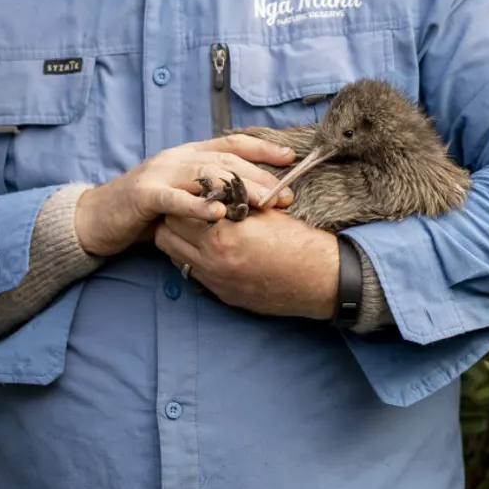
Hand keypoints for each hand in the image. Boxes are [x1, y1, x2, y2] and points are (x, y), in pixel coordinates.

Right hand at [75, 134, 296, 256]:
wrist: (97, 218)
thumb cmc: (148, 209)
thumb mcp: (184, 192)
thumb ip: (212, 188)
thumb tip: (254, 196)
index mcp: (189, 154)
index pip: (232, 144)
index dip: (262, 150)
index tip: (291, 158)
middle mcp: (177, 157)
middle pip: (226, 160)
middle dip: (259, 176)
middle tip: (284, 194)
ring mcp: (160, 173)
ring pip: (205, 174)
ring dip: (238, 188)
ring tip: (263, 203)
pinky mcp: (144, 194)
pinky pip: (175, 198)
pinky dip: (198, 205)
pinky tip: (219, 212)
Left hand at [154, 208, 340, 319]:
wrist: (320, 279)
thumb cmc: (299, 242)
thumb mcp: (266, 213)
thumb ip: (235, 203)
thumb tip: (216, 194)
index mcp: (222, 235)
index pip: (179, 211)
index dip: (185, 199)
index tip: (194, 193)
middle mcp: (212, 260)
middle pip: (167, 235)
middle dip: (175, 219)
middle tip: (191, 210)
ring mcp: (215, 280)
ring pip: (175, 256)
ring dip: (181, 241)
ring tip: (200, 230)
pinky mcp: (223, 295)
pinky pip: (194, 274)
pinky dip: (196, 260)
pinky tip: (215, 250)